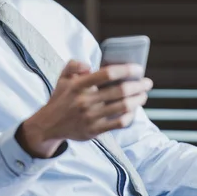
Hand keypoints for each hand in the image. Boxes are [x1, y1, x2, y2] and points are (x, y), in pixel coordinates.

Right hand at [18, 60, 152, 157]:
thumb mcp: (63, 77)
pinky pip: (118, 123)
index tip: (138, 68)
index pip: (107, 73)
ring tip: (143, 95)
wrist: (49, 124)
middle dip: (138, 86)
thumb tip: (90, 65)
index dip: (126, 70)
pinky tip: (134, 111)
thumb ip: (74, 64)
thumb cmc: (61, 97)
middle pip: (120, 91)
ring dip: (138, 100)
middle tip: (147, 83)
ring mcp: (90, 117)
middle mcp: (85, 100)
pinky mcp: (94, 130)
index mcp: (78, 85)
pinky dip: (130, 116)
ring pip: (123, 107)